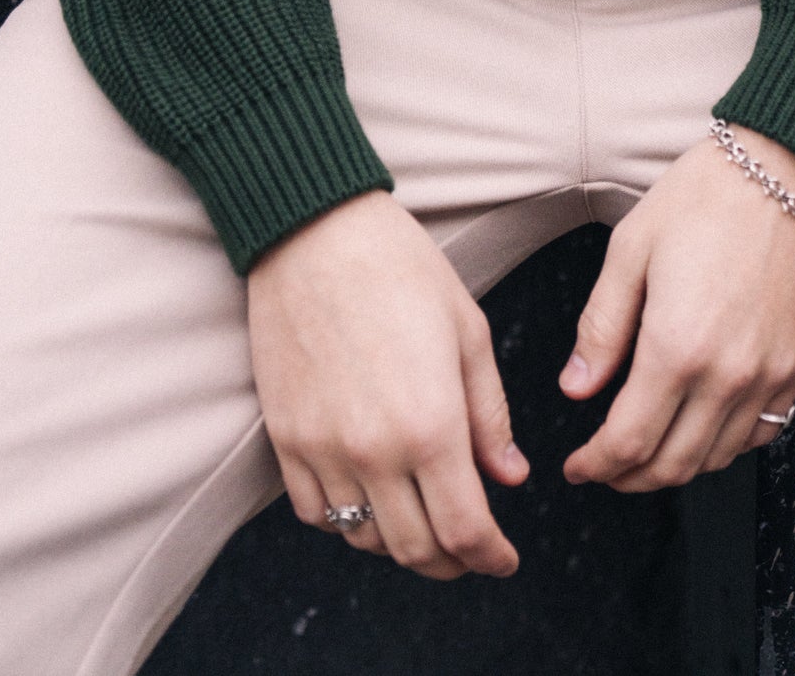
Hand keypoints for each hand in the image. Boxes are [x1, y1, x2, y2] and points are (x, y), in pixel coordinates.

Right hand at [247, 190, 528, 580]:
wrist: (313, 231)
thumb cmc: (401, 268)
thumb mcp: (467, 331)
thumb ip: (490, 414)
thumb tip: (510, 477)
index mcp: (430, 424)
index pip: (465, 531)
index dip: (490, 557)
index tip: (504, 559)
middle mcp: (373, 450)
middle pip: (416, 550)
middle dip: (452, 562)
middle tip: (471, 548)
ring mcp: (321, 448)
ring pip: (364, 539)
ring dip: (401, 543)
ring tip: (424, 517)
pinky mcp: (284, 437)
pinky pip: (316, 513)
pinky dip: (347, 521)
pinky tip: (369, 497)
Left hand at [560, 125, 794, 492]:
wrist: (794, 169)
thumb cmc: (708, 195)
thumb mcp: (632, 247)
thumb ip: (602, 326)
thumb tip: (576, 387)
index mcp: (676, 347)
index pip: (629, 442)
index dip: (596, 466)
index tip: (578, 466)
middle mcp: (727, 375)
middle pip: (673, 466)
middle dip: (629, 478)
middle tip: (604, 467)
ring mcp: (770, 375)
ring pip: (717, 458)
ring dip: (677, 467)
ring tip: (648, 451)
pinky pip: (761, 433)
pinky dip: (727, 445)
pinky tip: (704, 425)